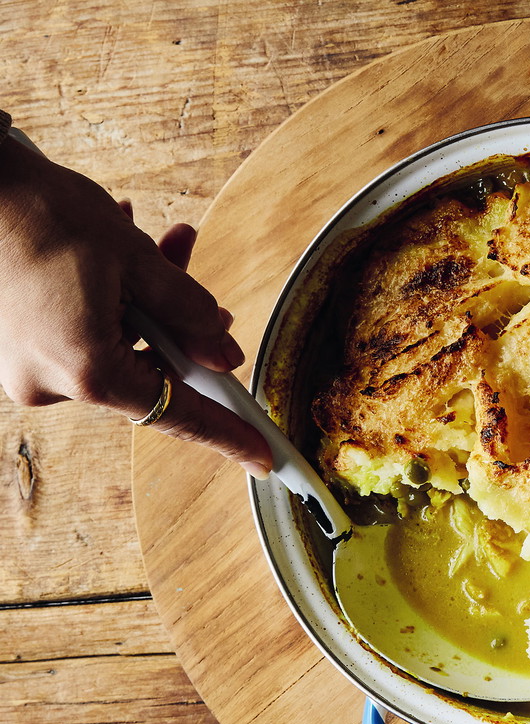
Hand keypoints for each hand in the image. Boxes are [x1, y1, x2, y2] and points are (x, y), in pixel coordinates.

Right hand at [0, 137, 272, 475]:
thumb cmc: (43, 216)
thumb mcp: (138, 262)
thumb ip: (190, 314)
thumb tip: (224, 354)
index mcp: (85, 371)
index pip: (176, 414)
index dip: (226, 434)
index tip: (263, 459)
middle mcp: (50, 383)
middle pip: (149, 369)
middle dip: (186, 331)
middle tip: (214, 304)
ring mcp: (26, 366)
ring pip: (120, 343)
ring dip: (151, 300)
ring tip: (167, 243)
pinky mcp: (14, 344)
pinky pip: (83, 332)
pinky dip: (111, 299)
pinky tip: (121, 246)